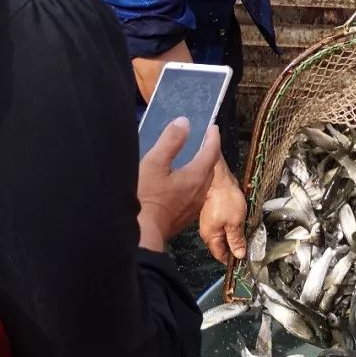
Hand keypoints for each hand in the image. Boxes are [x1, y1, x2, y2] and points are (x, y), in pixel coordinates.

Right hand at [137, 118, 222, 248]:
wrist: (142, 233)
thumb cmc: (146, 198)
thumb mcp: (155, 163)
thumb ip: (171, 142)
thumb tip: (184, 123)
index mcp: (196, 176)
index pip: (211, 152)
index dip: (213, 137)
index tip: (213, 128)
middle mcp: (199, 191)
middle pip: (209, 167)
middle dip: (208, 152)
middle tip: (202, 141)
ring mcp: (193, 205)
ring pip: (203, 181)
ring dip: (200, 168)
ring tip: (192, 159)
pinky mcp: (185, 215)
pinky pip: (195, 193)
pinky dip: (192, 181)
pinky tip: (180, 182)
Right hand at [199, 157, 247, 263]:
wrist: (218, 178)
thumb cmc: (225, 199)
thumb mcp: (235, 223)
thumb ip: (236, 240)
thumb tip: (238, 255)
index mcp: (210, 237)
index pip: (220, 255)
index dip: (232, 259)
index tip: (243, 260)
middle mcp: (208, 231)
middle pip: (221, 245)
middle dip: (234, 247)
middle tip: (248, 247)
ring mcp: (210, 221)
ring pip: (223, 234)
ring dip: (234, 236)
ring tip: (246, 234)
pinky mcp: (214, 212)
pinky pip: (223, 224)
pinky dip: (232, 226)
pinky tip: (240, 223)